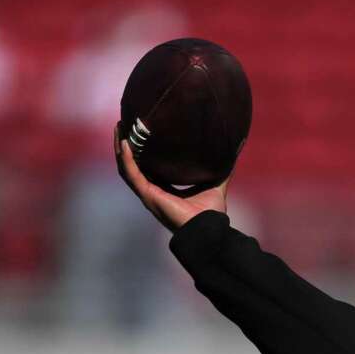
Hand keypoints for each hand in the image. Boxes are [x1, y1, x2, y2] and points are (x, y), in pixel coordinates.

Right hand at [113, 121, 229, 231]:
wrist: (209, 229)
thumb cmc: (212, 212)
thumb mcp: (217, 183)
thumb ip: (223, 168)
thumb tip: (235, 149)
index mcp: (165, 189)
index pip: (148, 167)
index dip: (142, 151)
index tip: (140, 132)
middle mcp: (153, 191)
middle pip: (132, 165)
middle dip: (126, 145)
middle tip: (123, 124)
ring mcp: (149, 194)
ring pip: (127, 169)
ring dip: (121, 149)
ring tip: (120, 128)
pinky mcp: (149, 196)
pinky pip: (132, 175)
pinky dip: (127, 160)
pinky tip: (125, 144)